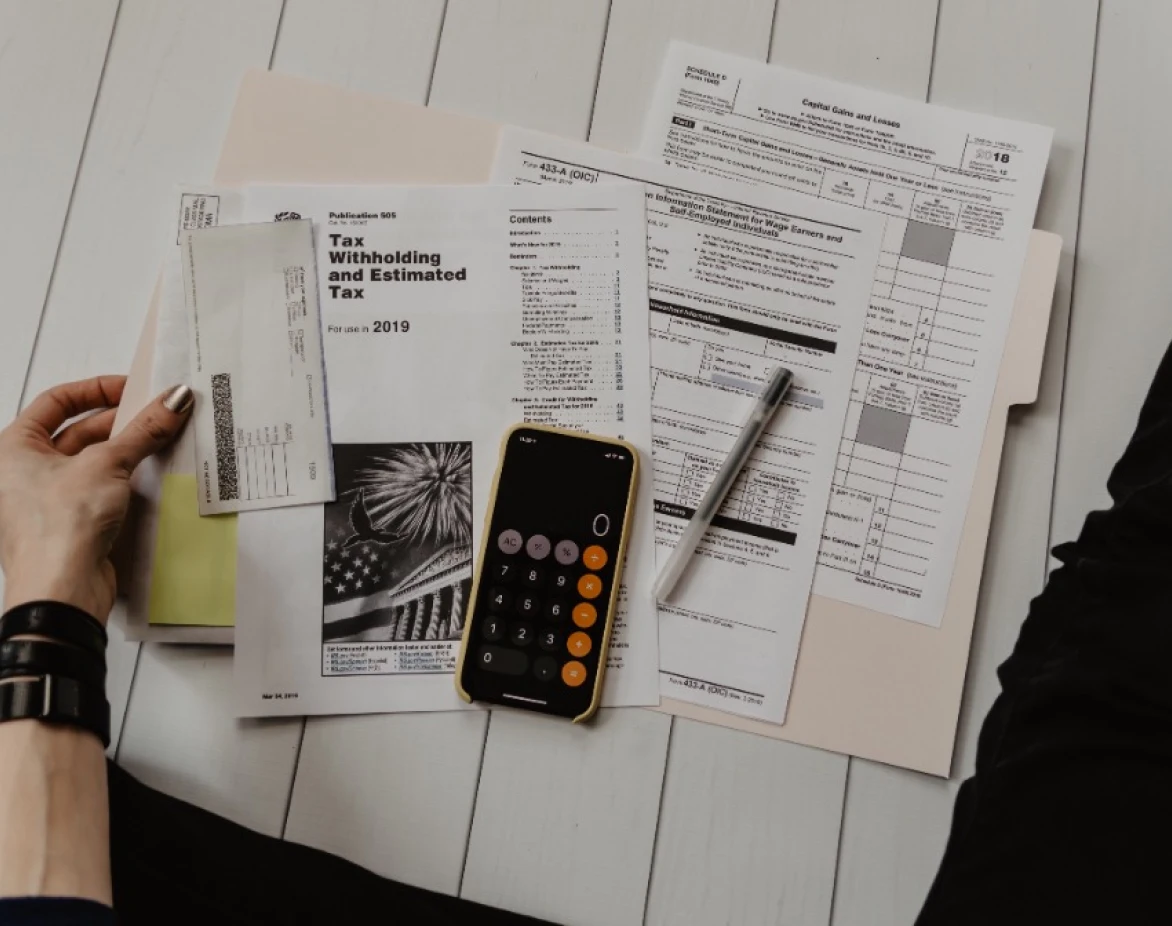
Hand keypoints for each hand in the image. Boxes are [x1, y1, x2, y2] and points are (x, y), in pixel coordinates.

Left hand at [0, 377, 192, 622]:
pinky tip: (149, 474)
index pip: (56, 401)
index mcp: (13, 448)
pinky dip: (124, 477)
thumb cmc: (56, 531)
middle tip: (157, 414)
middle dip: (119, 421)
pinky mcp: (71, 522)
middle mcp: (24, 471)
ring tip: (159, 440)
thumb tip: (171, 402)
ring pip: (92, 460)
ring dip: (125, 450)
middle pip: (78, 430)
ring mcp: (47, 498)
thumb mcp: (107, 464)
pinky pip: (100, 487)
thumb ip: (144, 430)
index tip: (131, 388)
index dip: (96, 389)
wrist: (61, 590)